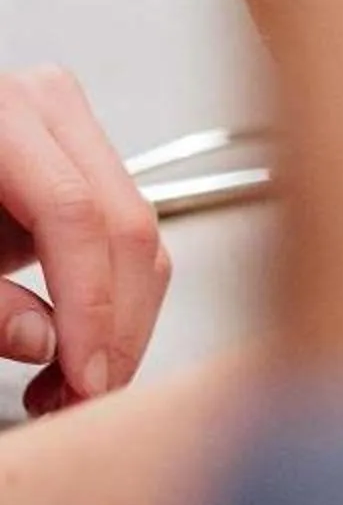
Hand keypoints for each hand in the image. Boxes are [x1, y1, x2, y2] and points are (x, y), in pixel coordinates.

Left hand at [0, 68, 169, 416]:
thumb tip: (40, 339)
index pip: (74, 213)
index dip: (88, 304)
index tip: (83, 374)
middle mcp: (49, 111)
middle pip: (123, 228)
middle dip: (115, 326)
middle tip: (84, 393)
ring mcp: (75, 133)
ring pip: (139, 241)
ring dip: (120, 324)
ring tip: (72, 382)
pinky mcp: (87, 166)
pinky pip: (125, 241)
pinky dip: (113, 302)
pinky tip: (77, 348)